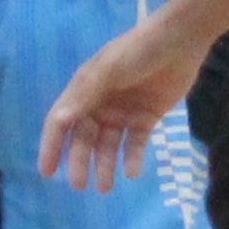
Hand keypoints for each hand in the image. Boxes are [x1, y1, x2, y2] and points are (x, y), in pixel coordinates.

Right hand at [41, 15, 196, 190]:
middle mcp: (100, 103)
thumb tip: (58, 121)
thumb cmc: (138, 51)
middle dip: (80, 161)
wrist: (181, 40)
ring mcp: (123, 112)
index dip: (51, 145)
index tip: (47, 172)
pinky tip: (132, 172)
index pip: (61, 122)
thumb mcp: (108, 70)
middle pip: (84, 138)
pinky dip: (132, 158)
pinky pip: (135, 143)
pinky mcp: (146, 117)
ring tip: (105, 188)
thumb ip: (84, 96)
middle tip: (80, 185)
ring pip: (108, 145)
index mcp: (84, 89)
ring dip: (104, 165)